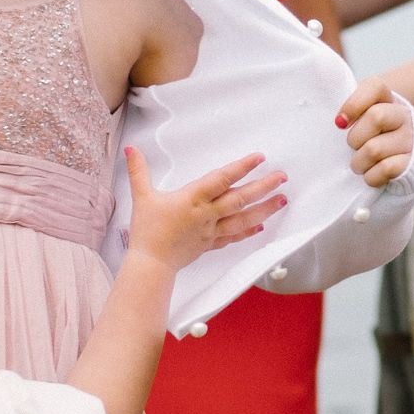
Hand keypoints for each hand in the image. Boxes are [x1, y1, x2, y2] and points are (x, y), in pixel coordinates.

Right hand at [125, 149, 286, 270]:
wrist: (151, 264)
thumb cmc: (147, 230)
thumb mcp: (142, 197)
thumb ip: (138, 171)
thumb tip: (131, 149)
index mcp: (193, 199)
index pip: (222, 179)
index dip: (242, 167)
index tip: (260, 158)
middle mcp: (207, 214)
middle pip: (240, 198)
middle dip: (264, 187)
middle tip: (282, 177)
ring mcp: (211, 230)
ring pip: (243, 218)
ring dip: (265, 209)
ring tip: (282, 200)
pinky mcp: (210, 244)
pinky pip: (233, 237)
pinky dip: (248, 231)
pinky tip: (261, 226)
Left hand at [336, 79, 413, 185]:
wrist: (392, 165)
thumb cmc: (364, 138)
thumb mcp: (354, 118)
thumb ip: (340, 104)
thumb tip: (317, 75)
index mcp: (386, 99)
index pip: (375, 86)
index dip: (354, 103)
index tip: (339, 123)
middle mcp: (402, 115)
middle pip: (376, 117)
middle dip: (355, 138)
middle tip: (352, 147)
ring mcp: (410, 139)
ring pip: (375, 148)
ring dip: (359, 162)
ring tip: (359, 164)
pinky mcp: (413, 163)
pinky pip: (386, 169)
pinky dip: (371, 176)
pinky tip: (371, 175)